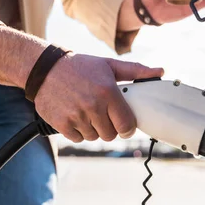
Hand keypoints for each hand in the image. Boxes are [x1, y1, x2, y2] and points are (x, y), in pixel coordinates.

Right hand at [34, 54, 163, 142]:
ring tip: (87, 112)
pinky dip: (78, 131)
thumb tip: (160, 71)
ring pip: (94, 137)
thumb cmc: (80, 67)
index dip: (127, 127)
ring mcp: (76, 116)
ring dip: (93, 129)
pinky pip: (78, 138)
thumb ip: (135, 71)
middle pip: (110, 135)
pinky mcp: (61, 124)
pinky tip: (75, 116)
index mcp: (108, 92)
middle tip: (102, 114)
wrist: (44, 68)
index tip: (123, 124)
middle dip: (109, 127)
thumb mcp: (108, 65)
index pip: (127, 125)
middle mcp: (93, 106)